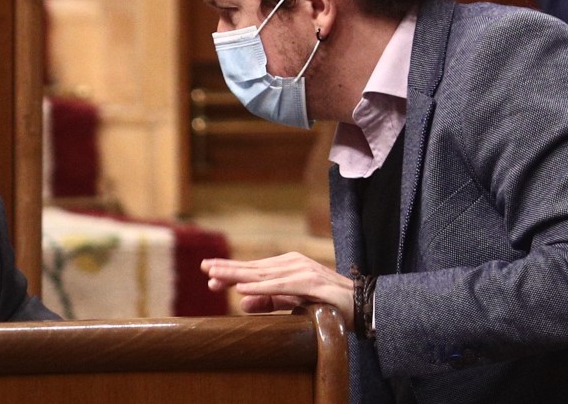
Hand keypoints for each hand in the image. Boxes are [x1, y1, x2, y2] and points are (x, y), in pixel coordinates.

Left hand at [200, 252, 354, 326]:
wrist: (362, 304)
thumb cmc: (327, 303)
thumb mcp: (294, 302)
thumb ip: (270, 302)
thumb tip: (241, 303)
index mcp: (287, 266)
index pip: (254, 270)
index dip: (231, 272)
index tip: (209, 276)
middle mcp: (292, 264)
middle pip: (254, 269)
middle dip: (228, 270)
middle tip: (204, 269)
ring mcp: (301, 271)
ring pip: (263, 275)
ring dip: (238, 275)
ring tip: (216, 276)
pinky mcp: (310, 283)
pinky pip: (280, 287)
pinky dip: (261, 289)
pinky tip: (244, 290)